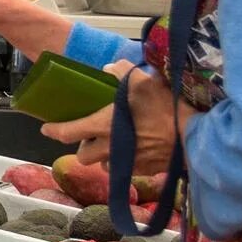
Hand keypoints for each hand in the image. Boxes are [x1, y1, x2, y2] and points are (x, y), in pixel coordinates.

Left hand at [41, 61, 179, 173]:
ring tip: (114, 142)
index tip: (47, 129)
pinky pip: (126, 169)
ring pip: (104, 165)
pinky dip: (125, 160)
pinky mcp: (143, 171)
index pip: (69, 133)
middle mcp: (110, 149)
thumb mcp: (143, 81)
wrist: (194, 137)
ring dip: (104, 156)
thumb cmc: (166, 107)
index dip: (55, 131)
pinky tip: (136, 148)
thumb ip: (121, 73)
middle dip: (83, 147)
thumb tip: (108, 69)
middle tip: (91, 135)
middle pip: (83, 157)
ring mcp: (127, 163)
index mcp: (104, 126)